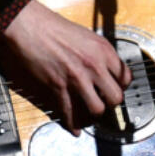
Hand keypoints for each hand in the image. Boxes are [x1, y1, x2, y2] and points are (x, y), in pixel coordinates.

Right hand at [0, 0, 131, 134]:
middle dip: (110, 103)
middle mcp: (94, 66)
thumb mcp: (87, 36)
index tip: (115, 89)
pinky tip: (74, 129)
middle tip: (104, 102)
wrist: (29, 26)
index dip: (121, 86)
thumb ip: (99, 54)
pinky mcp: (58, 87)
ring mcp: (77, 79)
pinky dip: (72, 125)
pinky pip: (69, 113)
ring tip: (89, 113)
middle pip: (115, 98)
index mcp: (103, 51)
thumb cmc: (54, 28)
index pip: (125, 78)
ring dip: (93, 115)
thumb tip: (106, 69)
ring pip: (96, 110)